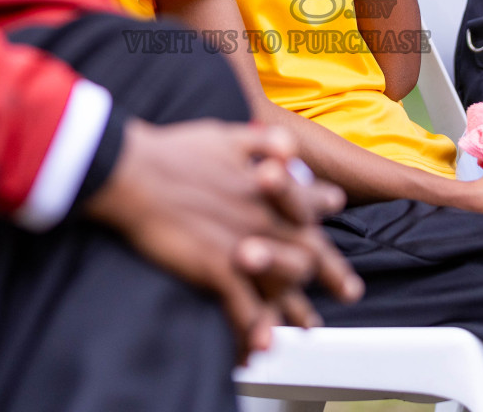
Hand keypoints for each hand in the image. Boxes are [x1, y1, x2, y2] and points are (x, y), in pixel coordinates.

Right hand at [84, 118, 362, 361]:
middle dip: (333, 273)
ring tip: (307, 324)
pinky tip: (259, 347)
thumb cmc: (174, 151)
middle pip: (310, 250)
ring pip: (285, 283)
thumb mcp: (226, 135)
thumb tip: (288, 144)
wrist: (133, 171)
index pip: (309, 203)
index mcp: (266, 186)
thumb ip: (262, 141)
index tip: (337, 210)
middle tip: (349, 291)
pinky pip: (244, 308)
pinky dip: (255, 329)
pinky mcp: (217, 268)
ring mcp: (244, 244)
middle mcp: (263, 216)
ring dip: (297, 307)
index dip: (326, 207)